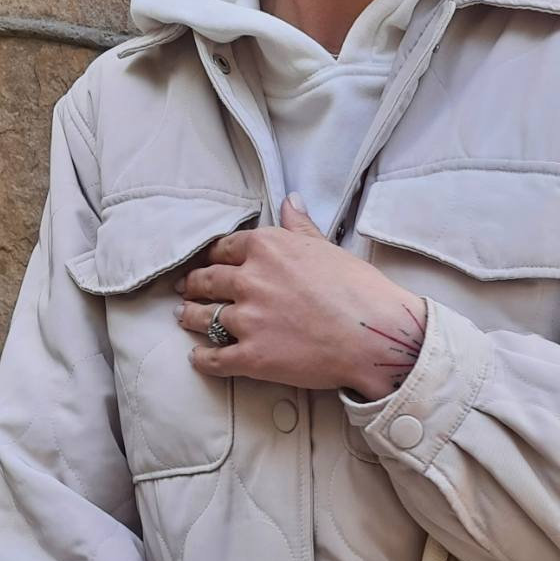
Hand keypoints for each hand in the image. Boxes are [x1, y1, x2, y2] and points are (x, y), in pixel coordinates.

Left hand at [174, 194, 427, 400]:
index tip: (207, 262)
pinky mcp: (252, 357)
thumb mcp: (328, 248)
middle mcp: (250, 280)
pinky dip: (202, 358)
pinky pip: (214, 358)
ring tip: (184, 318)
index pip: (224, 247)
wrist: (375, 337)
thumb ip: (301, 227)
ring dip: (190, 317)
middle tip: (187, 289)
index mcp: (267, 247)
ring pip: (203, 317)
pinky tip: (197, 358)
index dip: (212, 256)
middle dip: (194, 284)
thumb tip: (291, 201)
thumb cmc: (359, 291)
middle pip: (208, 280)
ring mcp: (248, 320)